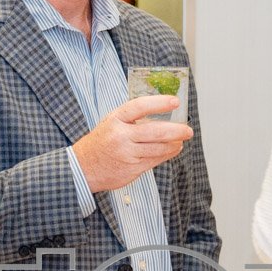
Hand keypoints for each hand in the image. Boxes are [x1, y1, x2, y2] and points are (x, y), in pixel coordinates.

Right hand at [73, 96, 192, 193]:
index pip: (140, 106)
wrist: (83, 168)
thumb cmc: (101, 142)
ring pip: (159, 148)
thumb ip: (132, 118)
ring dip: (174, 144)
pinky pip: (155, 160)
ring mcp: (127, 154)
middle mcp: (121, 136)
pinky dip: (167, 154)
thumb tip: (162, 113)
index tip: (175, 101)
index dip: (159, 103)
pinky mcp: (132, 169)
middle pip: (155, 131)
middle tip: (188, 129)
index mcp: (115, 119)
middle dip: (176, 130)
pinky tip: (172, 149)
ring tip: (181, 140)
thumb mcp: (111, 123)